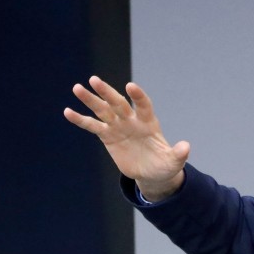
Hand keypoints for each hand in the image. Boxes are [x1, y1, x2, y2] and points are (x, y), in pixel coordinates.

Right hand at [64, 76, 189, 201]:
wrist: (151, 173)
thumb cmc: (164, 165)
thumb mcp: (173, 162)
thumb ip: (178, 154)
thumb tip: (186, 147)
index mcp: (149, 122)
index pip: (143, 104)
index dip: (138, 96)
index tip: (130, 86)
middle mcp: (131, 120)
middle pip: (118, 103)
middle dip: (107, 92)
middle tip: (94, 80)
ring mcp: (118, 126)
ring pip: (102, 110)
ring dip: (90, 100)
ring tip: (77, 88)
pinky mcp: (108, 136)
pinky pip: (93, 126)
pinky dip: (80, 120)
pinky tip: (68, 111)